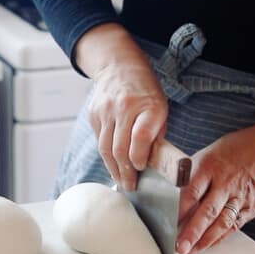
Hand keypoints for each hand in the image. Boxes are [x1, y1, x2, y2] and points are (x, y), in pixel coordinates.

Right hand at [75, 24, 167, 191]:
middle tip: (130, 187)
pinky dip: (106, 155)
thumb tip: (152, 163)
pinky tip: (113, 164)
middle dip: (125, 172)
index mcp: (148, 106)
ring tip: (121, 182)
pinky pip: (99, 141)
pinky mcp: (94, 114)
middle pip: (120, 148)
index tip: (141, 169)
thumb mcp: (161, 107)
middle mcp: (125, 108)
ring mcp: (106, 111)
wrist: (119, 66)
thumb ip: (156, 134)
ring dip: (114, 169)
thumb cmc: (146, 91)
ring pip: (106, 149)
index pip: (140, 137)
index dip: (139, 158)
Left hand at [176, 128, 254, 253]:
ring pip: (222, 223)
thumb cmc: (234, 149)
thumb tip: (170, 191)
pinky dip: (220, 237)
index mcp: (210, 166)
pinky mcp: (252, 207)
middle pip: (207, 211)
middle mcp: (225, 183)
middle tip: (179, 248)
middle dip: (192, 232)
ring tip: (191, 252)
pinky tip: (208, 245)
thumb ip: (192, 173)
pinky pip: (234, 225)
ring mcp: (240, 196)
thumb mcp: (208, 153)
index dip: (179, 210)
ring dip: (205, 240)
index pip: (192, 191)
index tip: (168, 224)